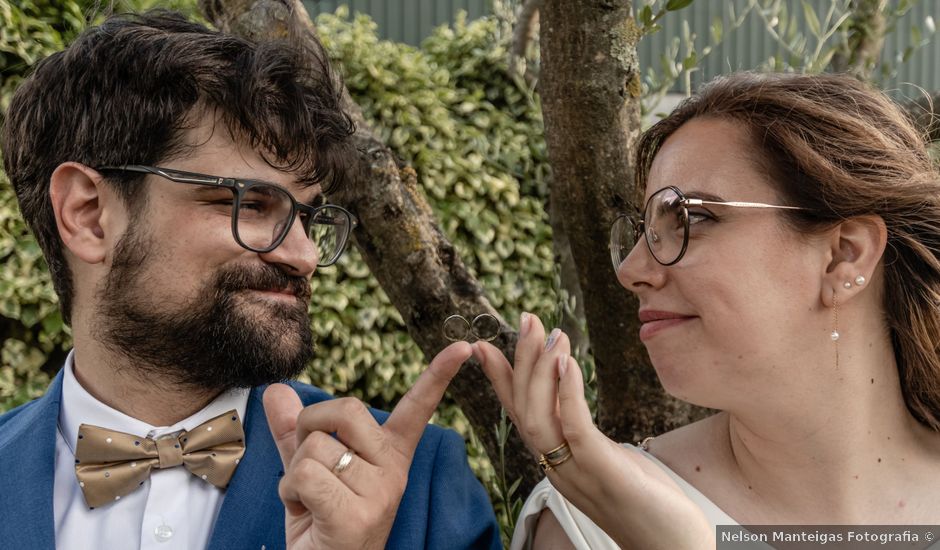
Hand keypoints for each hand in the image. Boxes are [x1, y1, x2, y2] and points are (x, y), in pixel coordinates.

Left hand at [263, 342, 471, 549]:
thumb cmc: (319, 527)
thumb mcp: (308, 473)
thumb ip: (294, 432)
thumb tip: (276, 391)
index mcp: (390, 456)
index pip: (417, 408)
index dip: (438, 375)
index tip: (464, 347)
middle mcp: (393, 471)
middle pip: (346, 410)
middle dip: (309, 428)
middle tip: (308, 465)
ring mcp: (380, 494)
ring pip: (315, 447)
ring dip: (293, 474)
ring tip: (309, 502)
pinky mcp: (357, 515)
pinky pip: (304, 474)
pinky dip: (289, 492)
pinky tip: (306, 515)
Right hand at [474, 313, 712, 549]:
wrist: (673, 549)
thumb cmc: (650, 507)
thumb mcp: (611, 464)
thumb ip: (588, 441)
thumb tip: (576, 412)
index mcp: (556, 464)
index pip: (519, 415)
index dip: (500, 379)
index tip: (483, 345)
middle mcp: (557, 468)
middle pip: (523, 409)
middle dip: (519, 361)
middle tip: (526, 320)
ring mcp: (576, 472)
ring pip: (537, 416)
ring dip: (539, 370)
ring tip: (549, 332)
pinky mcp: (601, 471)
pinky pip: (574, 426)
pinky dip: (566, 391)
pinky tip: (568, 362)